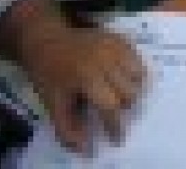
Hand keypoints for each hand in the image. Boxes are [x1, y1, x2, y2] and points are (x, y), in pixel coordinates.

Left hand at [3, 0, 145, 152]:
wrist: (45, 39)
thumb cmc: (48, 73)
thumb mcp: (52, 104)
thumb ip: (68, 129)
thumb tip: (87, 148)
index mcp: (88, 77)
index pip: (112, 108)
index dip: (116, 127)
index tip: (116, 139)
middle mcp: (106, 60)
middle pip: (131, 93)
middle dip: (125, 108)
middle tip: (113, 113)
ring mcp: (115, 46)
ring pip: (139, 75)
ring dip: (133, 90)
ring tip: (119, 95)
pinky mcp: (119, 38)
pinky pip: (138, 59)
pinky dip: (135, 72)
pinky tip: (122, 78)